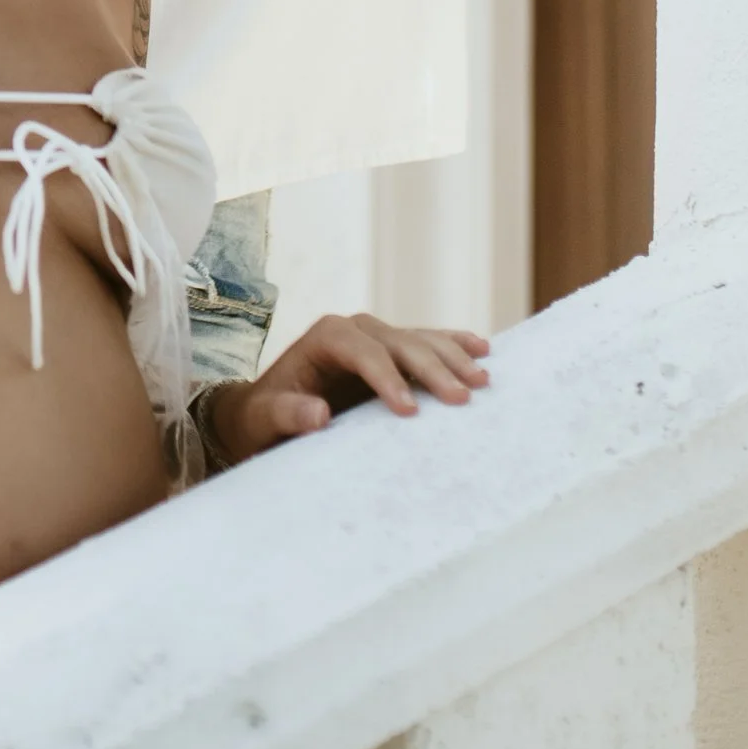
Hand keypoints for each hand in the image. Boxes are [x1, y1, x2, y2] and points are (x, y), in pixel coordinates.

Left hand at [202, 314, 489, 465]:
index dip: (387, 378)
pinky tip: (482, 349)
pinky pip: (429, 343)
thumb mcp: (265, 419)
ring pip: (421, 340)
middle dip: (432, 368)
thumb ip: (286, 414)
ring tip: (482, 379)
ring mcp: (378, 337)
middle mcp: (355, 329)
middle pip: (400, 343)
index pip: (363, 351)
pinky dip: (454, 344)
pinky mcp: (394, 352)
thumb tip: (318, 413)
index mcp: (325, 337)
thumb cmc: (265, 417)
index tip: (409, 410)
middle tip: (462, 398)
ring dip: (453, 357)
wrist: (269, 413)